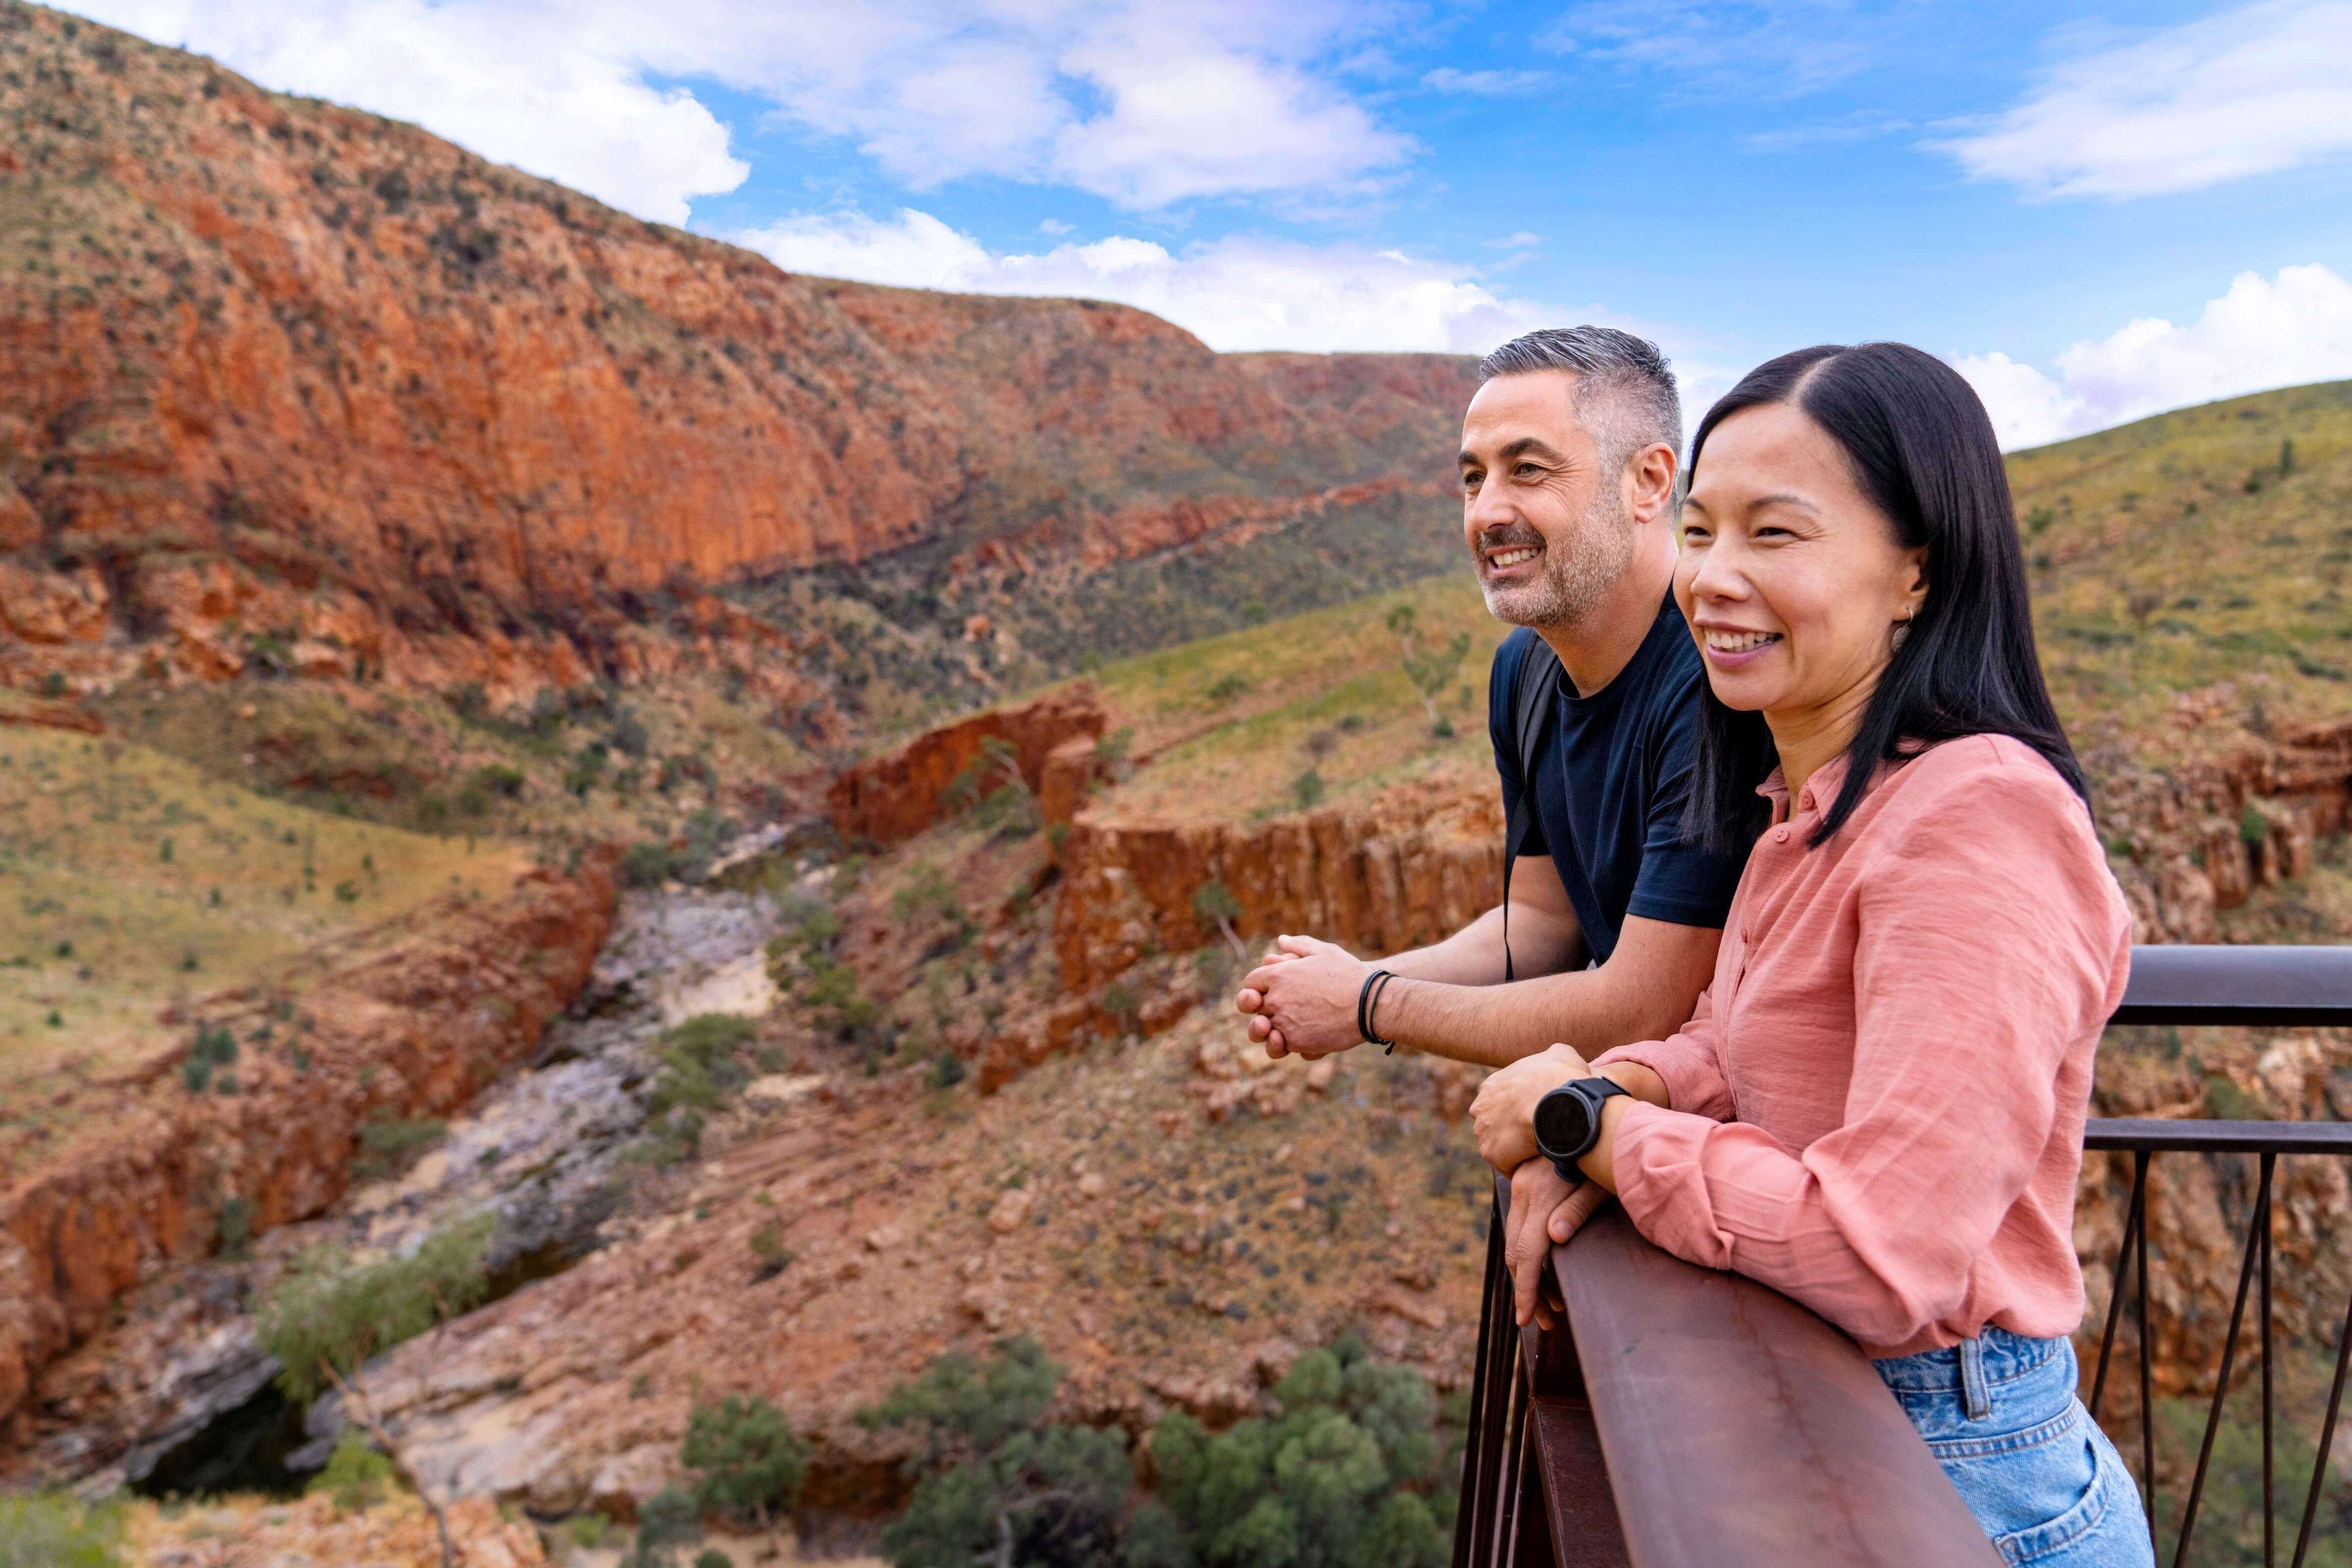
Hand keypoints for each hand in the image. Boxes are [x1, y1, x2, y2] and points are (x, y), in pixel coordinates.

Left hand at [1240, 935, 1373, 1060]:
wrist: (1370, 1004)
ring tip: (1284, 1027)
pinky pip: (1283, 1045)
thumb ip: (1299, 945)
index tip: (1268, 990)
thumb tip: (1280, 940)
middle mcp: (1276, 999)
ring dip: (1270, 1029)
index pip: (1251, 982)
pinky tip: (1304, 1035)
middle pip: (1254, 1008)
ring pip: (1264, 1031)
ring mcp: (1285, 1023)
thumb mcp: (1324, 951)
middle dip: (1262, 1008)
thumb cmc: (1349, 974)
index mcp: (1278, 975)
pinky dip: (1290, 1042)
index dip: (1257, 986)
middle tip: (1277, 1009)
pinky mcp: (1297, 1043)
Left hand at [1470, 1043, 1591, 1170]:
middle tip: (1537, 1134)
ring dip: (1515, 1150)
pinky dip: (1520, 1166)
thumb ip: (1554, 1055)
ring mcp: (1483, 1131)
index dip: (1518, 1109)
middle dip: (1512, 1129)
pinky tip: (1537, 1164)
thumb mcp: (1561, 1054)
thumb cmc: (1561, 1080)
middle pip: (1495, 1123)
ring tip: (1539, 1151)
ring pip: (1499, 1144)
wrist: (1559, 1107)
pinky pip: (1506, 1164)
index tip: (1536, 1115)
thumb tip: (1557, 1057)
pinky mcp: (1491, 1153)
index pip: (1501, 1100)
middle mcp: (1481, 1107)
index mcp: (1493, 1085)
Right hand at [1506, 1161, 1609, 1326]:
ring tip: (1553, 1303)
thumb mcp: (1599, 1184)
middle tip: (1545, 1320)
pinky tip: (1547, 1270)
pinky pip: (1518, 1228)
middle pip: (1516, 1254)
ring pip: (1515, 1243)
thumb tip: (1555, 1238)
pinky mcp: (1524, 1185)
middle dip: (1528, 1291)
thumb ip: (1577, 1211)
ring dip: (1530, 1276)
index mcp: (1540, 1197)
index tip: (1526, 1318)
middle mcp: (1523, 1193)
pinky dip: (1528, 1255)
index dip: (1527, 1290)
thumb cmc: (1604, 1155)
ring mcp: (1521, 1188)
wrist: (1586, 1118)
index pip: (1528, 1254)